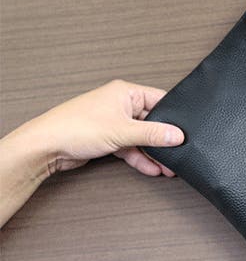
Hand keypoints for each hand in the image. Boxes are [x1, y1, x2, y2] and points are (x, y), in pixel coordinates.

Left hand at [32, 79, 183, 176]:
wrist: (45, 146)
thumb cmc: (76, 127)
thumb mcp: (123, 131)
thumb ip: (153, 134)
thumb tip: (177, 135)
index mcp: (126, 92)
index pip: (160, 100)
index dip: (174, 116)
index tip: (185, 131)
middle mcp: (120, 104)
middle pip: (151, 121)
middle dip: (163, 139)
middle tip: (178, 152)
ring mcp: (114, 121)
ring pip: (141, 137)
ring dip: (153, 152)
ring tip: (167, 166)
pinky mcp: (108, 137)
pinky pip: (130, 147)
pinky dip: (139, 157)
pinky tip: (151, 168)